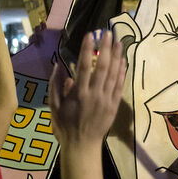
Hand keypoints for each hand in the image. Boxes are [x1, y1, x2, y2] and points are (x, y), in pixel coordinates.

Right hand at [49, 31, 126, 145]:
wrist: (82, 146)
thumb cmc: (65, 125)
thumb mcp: (54, 106)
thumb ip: (55, 85)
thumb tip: (59, 65)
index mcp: (78, 93)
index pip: (84, 66)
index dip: (88, 49)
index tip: (90, 34)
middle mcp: (94, 94)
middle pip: (103, 66)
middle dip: (106, 48)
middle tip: (108, 33)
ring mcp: (107, 99)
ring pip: (114, 74)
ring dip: (117, 56)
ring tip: (118, 41)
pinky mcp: (114, 105)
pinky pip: (120, 85)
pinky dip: (122, 72)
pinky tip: (123, 60)